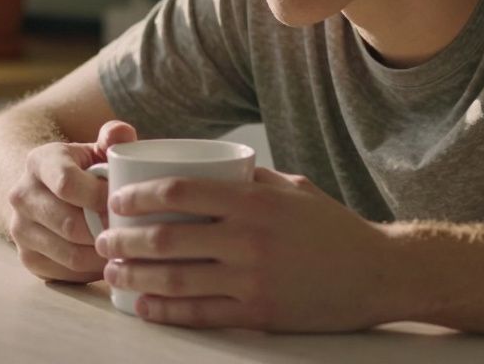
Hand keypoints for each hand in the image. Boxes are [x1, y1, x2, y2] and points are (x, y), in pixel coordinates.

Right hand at [6, 120, 136, 282]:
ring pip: (70, 254)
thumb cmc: (83, 170)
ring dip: (103, 255)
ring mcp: (20, 230)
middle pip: (70, 225)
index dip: (100, 197)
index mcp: (39, 162)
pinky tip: (109, 259)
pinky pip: (66, 274)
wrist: (46, 191)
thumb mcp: (96, 148)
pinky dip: (92, 271)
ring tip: (126, 248)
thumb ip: (113, 137)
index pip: (67, 183)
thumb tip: (123, 134)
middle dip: (106, 231)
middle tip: (134, 232)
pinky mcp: (28, 258)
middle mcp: (21, 195)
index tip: (125, 202)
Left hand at [93, 167, 396, 331]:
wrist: (380, 273)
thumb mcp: (291, 189)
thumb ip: (247, 180)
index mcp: (253, 201)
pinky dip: (165, 311)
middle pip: (167, 239)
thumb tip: (200, 169)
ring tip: (112, 272)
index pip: (178, 193)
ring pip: (176, 280)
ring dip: (134, 277)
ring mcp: (253, 279)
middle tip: (102, 240)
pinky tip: (143, 306)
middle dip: (124, 240)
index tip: (116, 200)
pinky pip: (200, 314)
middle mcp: (249, 239)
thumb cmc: (331, 226)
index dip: (138, 197)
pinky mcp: (260, 314)